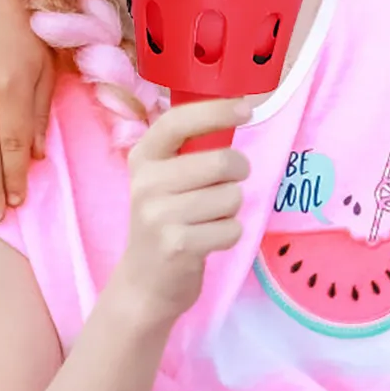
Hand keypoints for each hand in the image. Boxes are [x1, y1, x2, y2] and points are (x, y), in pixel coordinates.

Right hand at [114, 100, 252, 326]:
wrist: (145, 282)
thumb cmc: (167, 220)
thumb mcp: (165, 179)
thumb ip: (190, 149)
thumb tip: (238, 107)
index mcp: (143, 158)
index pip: (178, 121)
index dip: (215, 110)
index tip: (246, 107)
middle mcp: (146, 183)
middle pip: (221, 162)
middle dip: (239, 171)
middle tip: (229, 183)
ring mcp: (158, 216)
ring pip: (231, 196)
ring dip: (232, 209)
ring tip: (209, 218)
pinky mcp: (177, 245)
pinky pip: (232, 228)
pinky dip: (230, 234)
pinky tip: (208, 239)